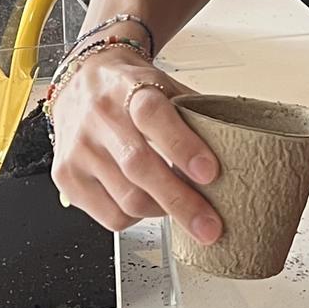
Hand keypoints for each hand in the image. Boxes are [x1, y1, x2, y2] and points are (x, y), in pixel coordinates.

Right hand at [50, 50, 223, 241]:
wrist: (80, 80)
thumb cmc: (131, 87)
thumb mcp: (166, 85)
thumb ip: (197, 115)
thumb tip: (242, 151)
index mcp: (130, 89)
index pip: (154, 116)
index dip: (183, 146)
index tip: (210, 172)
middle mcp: (101, 118)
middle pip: (141, 168)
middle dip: (181, 203)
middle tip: (211, 227)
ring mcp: (80, 149)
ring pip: (127, 198)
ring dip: (163, 212)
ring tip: (182, 207)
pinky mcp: (66, 176)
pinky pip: (110, 216)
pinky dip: (137, 218)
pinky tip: (148, 203)